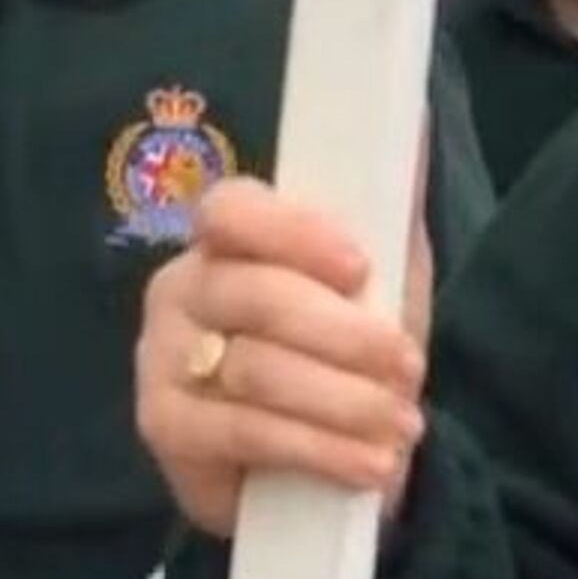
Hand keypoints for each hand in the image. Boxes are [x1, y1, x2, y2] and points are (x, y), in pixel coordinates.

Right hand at [136, 176, 429, 539]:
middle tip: (408, 366)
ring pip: (255, 371)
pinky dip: (318, 449)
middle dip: (346, 336)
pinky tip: (368, 464)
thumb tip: (416, 114)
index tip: (360, 267)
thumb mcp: (385, 274)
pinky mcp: (166, 430)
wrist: (331, 451)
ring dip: (344, 402)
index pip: (233, 211)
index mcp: (228, 239)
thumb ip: (390, 203)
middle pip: (256, 297)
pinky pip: (244, 433)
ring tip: (401, 424)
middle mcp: (181, 290)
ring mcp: (161, 361)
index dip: (293, 234)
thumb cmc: (352, 345)